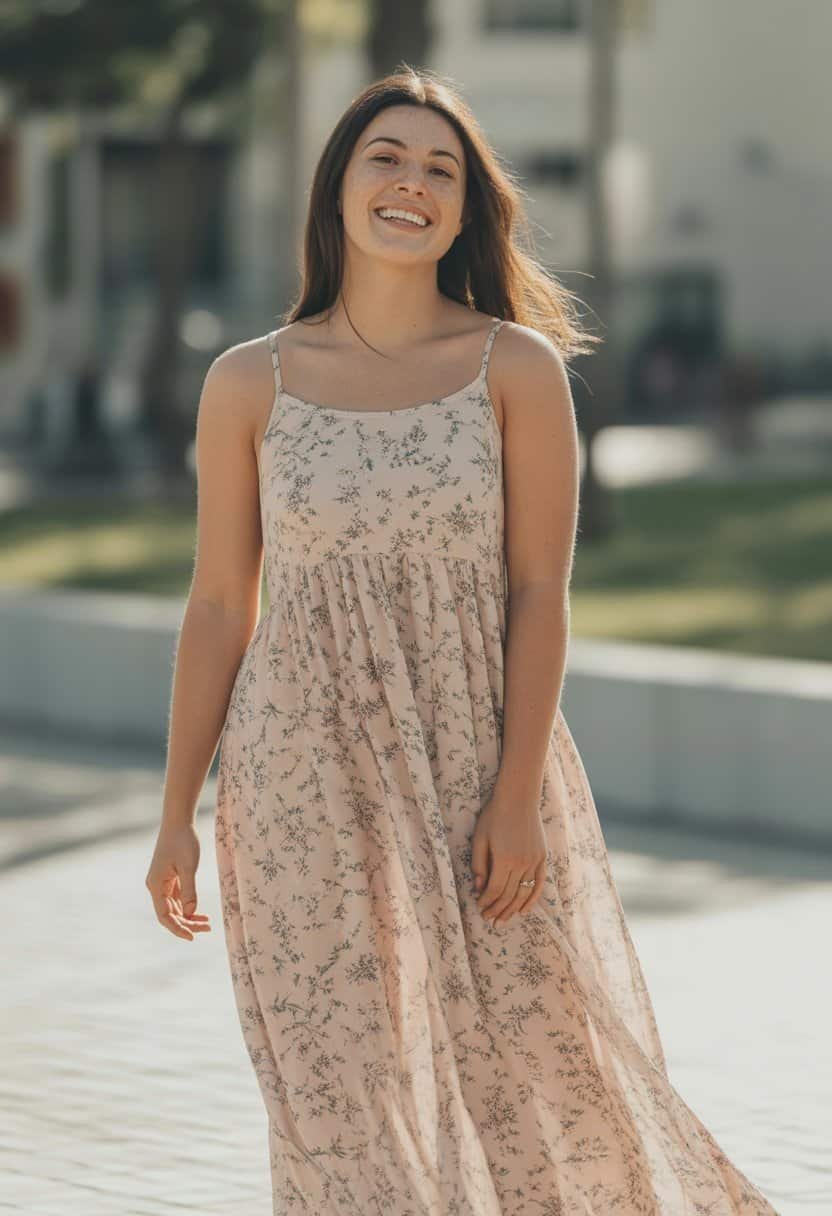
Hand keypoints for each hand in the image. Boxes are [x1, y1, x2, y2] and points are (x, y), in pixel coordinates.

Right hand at [145, 822, 211, 940]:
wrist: (178, 821)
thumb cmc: (183, 840)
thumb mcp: (188, 866)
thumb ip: (189, 891)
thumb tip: (190, 913)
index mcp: (156, 886)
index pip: (164, 916)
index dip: (177, 928)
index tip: (192, 937)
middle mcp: (156, 887)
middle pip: (170, 914)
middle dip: (187, 924)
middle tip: (207, 928)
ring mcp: (162, 883)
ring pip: (174, 908)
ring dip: (189, 917)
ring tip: (207, 924)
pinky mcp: (170, 878)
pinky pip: (177, 899)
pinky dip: (188, 907)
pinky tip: (200, 913)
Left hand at [470, 787, 546, 925]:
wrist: (519, 798)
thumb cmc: (495, 816)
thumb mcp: (480, 838)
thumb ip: (479, 864)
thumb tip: (479, 888)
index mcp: (503, 858)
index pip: (494, 890)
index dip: (486, 902)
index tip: (480, 908)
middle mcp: (521, 863)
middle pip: (508, 895)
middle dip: (497, 910)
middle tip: (489, 920)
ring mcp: (534, 861)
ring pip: (523, 893)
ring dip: (512, 909)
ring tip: (503, 920)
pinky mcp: (542, 858)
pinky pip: (539, 884)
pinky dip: (532, 900)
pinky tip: (524, 911)